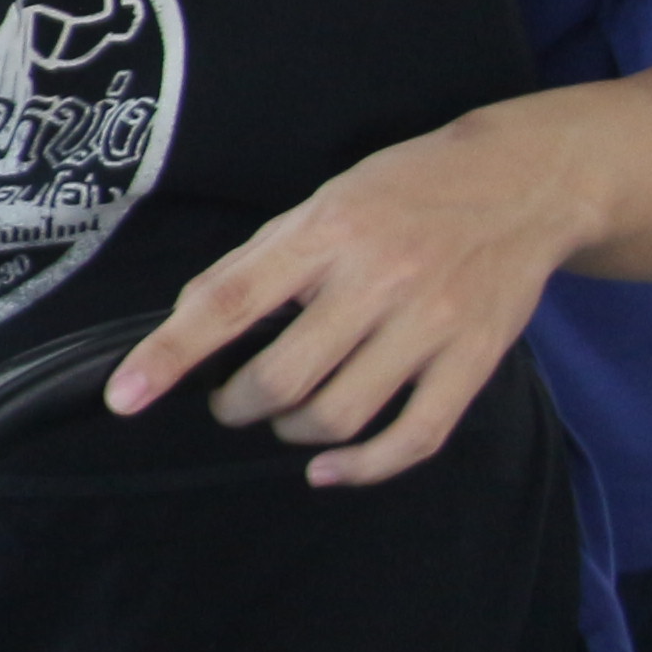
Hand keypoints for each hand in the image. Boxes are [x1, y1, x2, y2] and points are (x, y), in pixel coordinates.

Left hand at [104, 111, 591, 486]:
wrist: (524, 183)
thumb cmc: (405, 191)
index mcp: (325, 233)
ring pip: (338, 415)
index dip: (170, 355)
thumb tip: (192, 324)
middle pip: (282, 377)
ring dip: (292, 432)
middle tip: (230, 400)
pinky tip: (329, 468)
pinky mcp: (475, 360)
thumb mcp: (322, 201)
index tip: (126, 396)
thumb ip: (259, 261)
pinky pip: (412, 437)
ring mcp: (431, 324)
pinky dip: (363, 468)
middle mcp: (377, 280)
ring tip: (284, 416)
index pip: (228, 303)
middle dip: (237, 404)